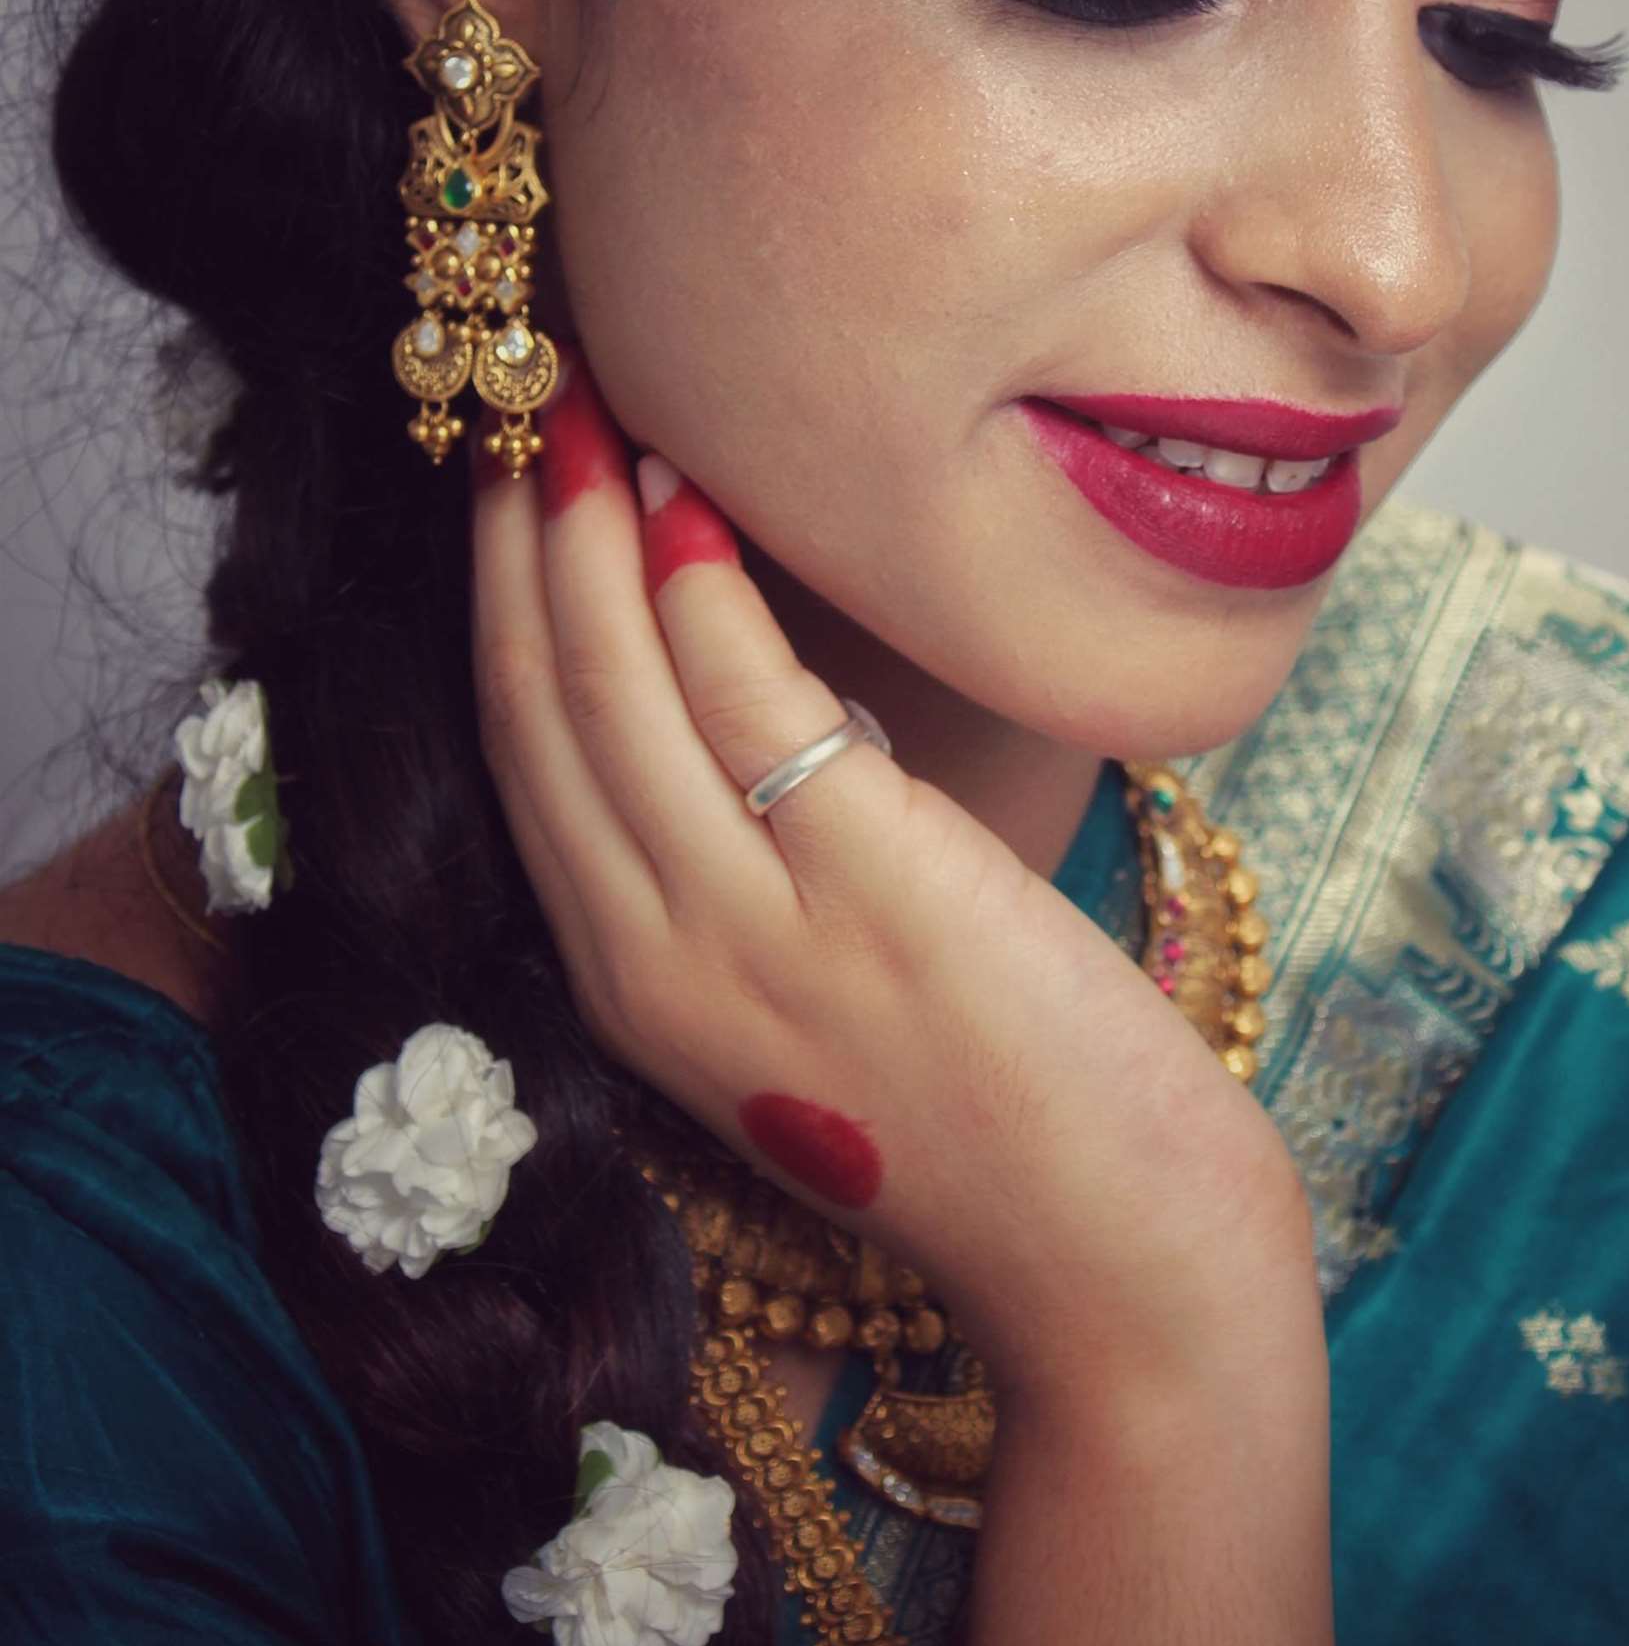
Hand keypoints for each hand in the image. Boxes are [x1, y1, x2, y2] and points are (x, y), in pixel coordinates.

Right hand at [468, 350, 1313, 1398]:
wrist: (1112, 1252)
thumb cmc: (989, 1113)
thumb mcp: (814, 996)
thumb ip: (757, 870)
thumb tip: (749, 692)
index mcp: (632, 992)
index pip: (520, 762)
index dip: (498, 607)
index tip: (504, 483)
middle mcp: (657, 965)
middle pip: (538, 708)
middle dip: (517, 539)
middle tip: (520, 393)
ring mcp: (751, 933)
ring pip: (613, 690)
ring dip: (586, 530)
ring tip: (589, 400)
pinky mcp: (866, 890)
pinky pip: (744, 704)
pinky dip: (698, 591)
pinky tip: (688, 499)